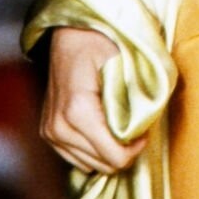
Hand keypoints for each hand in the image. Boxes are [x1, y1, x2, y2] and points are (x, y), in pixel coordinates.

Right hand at [40, 26, 145, 176]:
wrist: (70, 33)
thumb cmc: (99, 43)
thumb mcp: (124, 65)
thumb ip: (138, 97)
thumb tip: (150, 125)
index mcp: (77, 112)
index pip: (114, 158)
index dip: (136, 149)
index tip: (144, 131)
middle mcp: (59, 127)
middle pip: (103, 165)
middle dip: (123, 150)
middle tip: (134, 126)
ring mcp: (50, 132)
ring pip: (90, 165)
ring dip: (108, 151)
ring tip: (117, 125)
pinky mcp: (48, 133)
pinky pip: (76, 157)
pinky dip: (93, 149)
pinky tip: (102, 129)